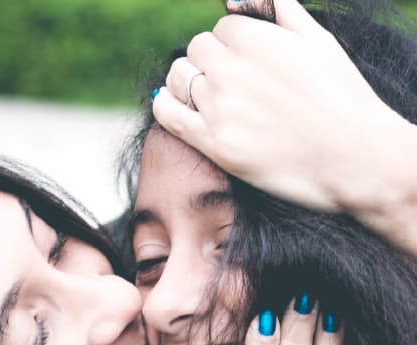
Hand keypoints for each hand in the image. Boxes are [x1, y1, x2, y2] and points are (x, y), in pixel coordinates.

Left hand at [153, 0, 408, 218]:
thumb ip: (279, 10)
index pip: (221, 29)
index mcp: (254, 39)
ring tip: (206, 96)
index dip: (230, 46)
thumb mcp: (317, 39)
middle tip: (229, 83)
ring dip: (187, 81)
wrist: (352, 156)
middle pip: (197, 51)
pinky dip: (164, 104)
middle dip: (209, 62)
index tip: (244, 64)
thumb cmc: (341, 98)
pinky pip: (168, 114)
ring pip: (179, 78)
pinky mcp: (214, 143)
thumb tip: (236, 0)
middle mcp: (230, 69)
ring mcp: (219, 107)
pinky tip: (170, 103)